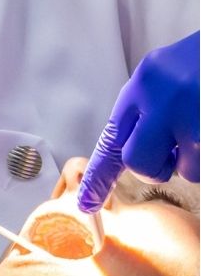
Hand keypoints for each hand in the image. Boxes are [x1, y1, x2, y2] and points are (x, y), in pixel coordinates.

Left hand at [77, 31, 199, 211]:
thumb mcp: (164, 72)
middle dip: (155, 168)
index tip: (86, 203)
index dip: (99, 175)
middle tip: (173, 152)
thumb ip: (145, 107)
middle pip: (139, 162)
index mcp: (144, 83)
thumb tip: (131, 147)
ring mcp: (192, 118)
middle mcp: (163, 100)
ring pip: (185, 170)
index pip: (112, 136)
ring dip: (193, 160)